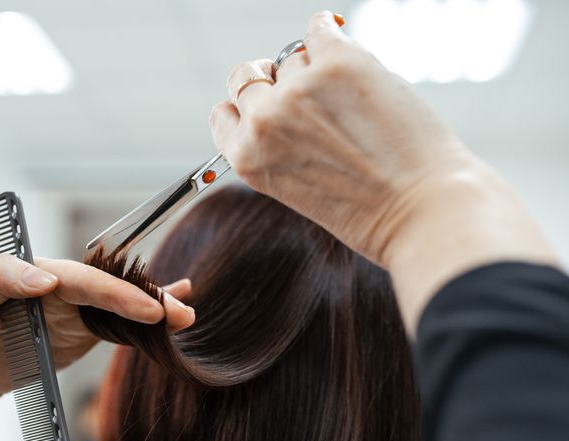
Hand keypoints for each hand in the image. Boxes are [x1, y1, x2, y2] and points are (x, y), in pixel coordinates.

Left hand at [0, 254, 193, 410]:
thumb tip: (46, 277)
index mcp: (31, 271)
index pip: (79, 278)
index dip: (113, 291)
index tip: (142, 305)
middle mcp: (55, 289)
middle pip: (107, 290)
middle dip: (145, 297)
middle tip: (179, 309)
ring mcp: (67, 314)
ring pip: (116, 309)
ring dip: (152, 311)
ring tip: (186, 315)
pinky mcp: (74, 339)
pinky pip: (111, 331)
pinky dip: (140, 327)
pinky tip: (168, 323)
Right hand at [210, 10, 474, 264]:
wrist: (420, 209)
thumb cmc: (367, 210)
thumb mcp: (297, 188)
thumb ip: (276, 146)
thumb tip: (281, 92)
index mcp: (246, 157)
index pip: (222, 113)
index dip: (246, 108)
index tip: (268, 107)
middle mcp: (263, 119)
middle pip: (246, 76)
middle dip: (270, 82)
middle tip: (302, 92)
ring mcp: (299, 88)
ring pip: (291, 57)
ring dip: (314, 69)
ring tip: (349, 101)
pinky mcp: (340, 62)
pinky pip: (319, 28)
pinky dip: (328, 33)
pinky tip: (344, 50)